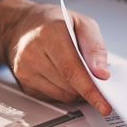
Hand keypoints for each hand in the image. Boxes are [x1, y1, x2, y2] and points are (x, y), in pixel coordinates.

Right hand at [0, 0, 111, 114]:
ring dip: (77, 91)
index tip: (104, 104)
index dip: (90, 90)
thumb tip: (102, 73)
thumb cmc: (54, 23)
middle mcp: (32, 52)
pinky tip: (63, 76)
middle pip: (69, 85)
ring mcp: (25, 70)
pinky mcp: (24, 84)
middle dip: (88, 87)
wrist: (22, 26)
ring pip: (63, 95)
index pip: (72, 70)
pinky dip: (65, 91)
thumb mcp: (83, 23)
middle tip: (97, 79)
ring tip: (77, 72)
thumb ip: (95, 48)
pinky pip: (54, 98)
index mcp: (48, 34)